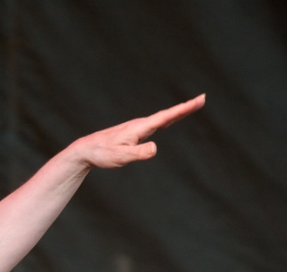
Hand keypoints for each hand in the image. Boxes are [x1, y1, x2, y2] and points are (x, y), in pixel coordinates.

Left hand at [70, 94, 204, 168]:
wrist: (85, 150)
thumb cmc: (101, 154)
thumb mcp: (120, 157)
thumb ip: (138, 154)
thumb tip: (155, 148)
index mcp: (139, 128)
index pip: (166, 117)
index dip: (183, 109)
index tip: (200, 100)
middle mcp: (139, 125)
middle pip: (166, 115)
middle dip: (184, 108)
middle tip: (202, 99)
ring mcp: (136, 128)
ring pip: (160, 119)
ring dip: (177, 113)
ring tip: (191, 107)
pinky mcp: (132, 133)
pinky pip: (153, 124)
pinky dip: (165, 120)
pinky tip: (167, 121)